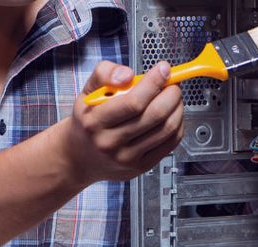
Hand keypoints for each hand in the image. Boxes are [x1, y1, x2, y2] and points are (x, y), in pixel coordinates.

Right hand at [55, 61, 184, 184]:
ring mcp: (127, 157)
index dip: (154, 82)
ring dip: (177, 108)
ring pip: (167, 129)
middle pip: (155, 115)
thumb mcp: (87, 91)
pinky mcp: (141, 166)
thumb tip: (127, 74)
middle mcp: (110, 142)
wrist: (80, 156)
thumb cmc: (88, 120)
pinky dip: (177, 125)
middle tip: (172, 84)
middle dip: (171, 94)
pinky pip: (170, 143)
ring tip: (172, 98)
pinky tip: (171, 115)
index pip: (133, 102)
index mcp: (95, 121)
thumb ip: (104, 73)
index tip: (163, 69)